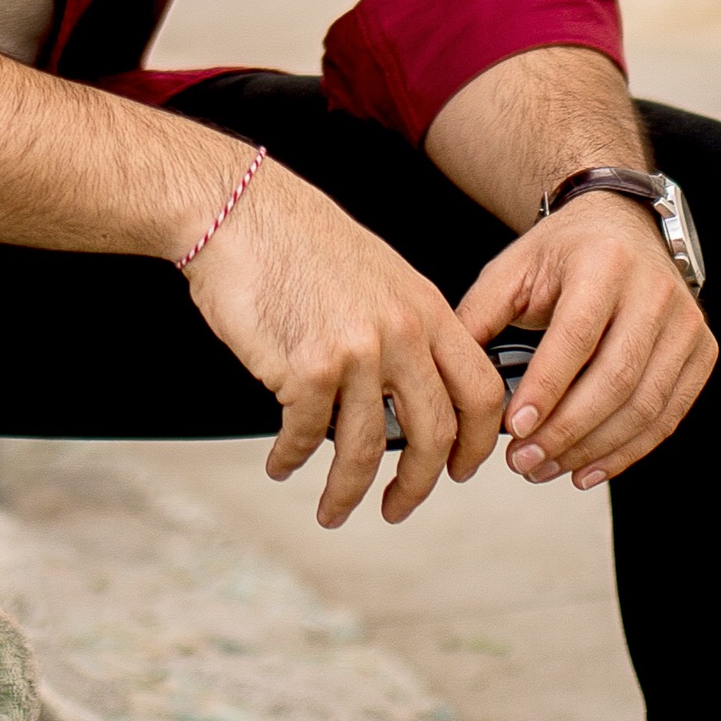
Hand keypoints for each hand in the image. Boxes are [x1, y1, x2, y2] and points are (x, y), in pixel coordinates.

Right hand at [185, 162, 505, 528]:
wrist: (238, 211)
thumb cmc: (298, 240)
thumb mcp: (379, 274)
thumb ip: (406, 329)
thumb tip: (412, 390)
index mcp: (427, 309)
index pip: (482, 391)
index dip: (478, 443)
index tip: (460, 470)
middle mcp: (402, 333)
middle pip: (435, 434)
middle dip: (419, 487)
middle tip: (400, 508)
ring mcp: (357, 353)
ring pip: (367, 451)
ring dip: (348, 492)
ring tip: (333, 509)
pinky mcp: (306, 368)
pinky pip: (307, 436)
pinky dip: (292, 459)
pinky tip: (282, 463)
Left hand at [455, 193, 715, 489]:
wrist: (621, 227)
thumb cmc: (561, 255)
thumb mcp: (510, 271)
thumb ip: (477, 320)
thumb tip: (448, 383)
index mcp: (603, 262)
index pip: (577, 335)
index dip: (547, 387)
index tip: (514, 428)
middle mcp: (654, 290)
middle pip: (616, 378)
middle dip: (566, 431)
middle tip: (523, 462)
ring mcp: (686, 322)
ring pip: (645, 405)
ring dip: (593, 450)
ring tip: (546, 469)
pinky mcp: (702, 350)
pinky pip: (668, 414)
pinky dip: (628, 451)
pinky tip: (587, 470)